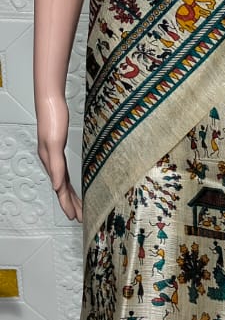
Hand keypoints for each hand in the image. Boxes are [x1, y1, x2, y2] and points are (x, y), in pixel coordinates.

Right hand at [36, 93, 82, 221]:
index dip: (67, 204)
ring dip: (70, 196)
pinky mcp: (59, 150)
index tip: (73, 217)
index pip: (61, 190)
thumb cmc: (52, 119)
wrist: (51, 102)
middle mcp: (52, 162)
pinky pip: (65, 172)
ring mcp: (55, 156)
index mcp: (51, 163)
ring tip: (79, 207)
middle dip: (71, 204)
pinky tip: (72, 185)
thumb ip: (55, 165)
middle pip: (62, 189)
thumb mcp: (54, 143)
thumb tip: (57, 187)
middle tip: (79, 218)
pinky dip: (69, 182)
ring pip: (64, 182)